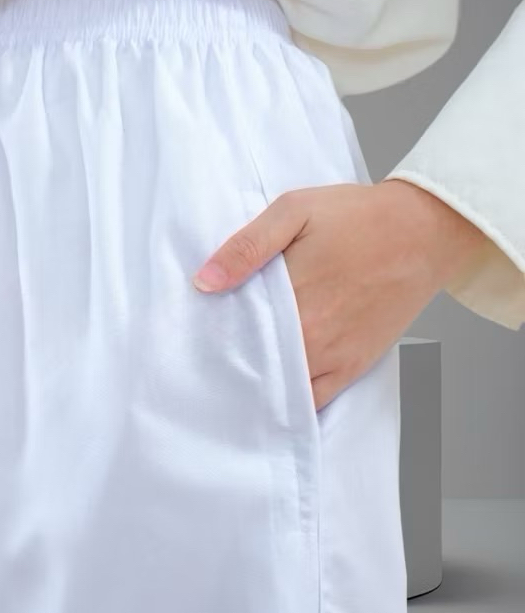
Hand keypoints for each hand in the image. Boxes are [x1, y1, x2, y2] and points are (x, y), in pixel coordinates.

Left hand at [192, 178, 488, 410]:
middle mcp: (311, 334)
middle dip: (223, 360)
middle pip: (250, 361)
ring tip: (227, 376)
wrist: (424, 232)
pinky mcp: (352, 367)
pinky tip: (268, 395)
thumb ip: (247, 246)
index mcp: (291, 294)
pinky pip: (312, 402)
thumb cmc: (359, 218)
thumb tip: (205, 281)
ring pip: (277, 386)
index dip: (206, 333)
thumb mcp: (295, 210)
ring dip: (252, 383)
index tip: (187, 334)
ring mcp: (333, 355)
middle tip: (198, 358)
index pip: (231, 328)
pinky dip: (288, 402)